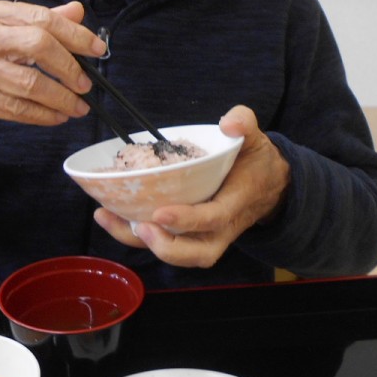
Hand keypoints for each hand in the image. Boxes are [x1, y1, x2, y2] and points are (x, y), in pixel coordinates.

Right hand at [0, 0, 105, 134]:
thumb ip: (37, 20)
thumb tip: (78, 12)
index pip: (41, 18)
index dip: (74, 34)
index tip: (98, 49)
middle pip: (37, 45)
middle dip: (69, 67)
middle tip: (86, 84)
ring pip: (29, 83)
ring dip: (61, 98)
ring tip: (78, 106)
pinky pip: (15, 108)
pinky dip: (42, 115)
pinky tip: (57, 116)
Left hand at [93, 105, 289, 266]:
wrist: (268, 187)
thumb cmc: (255, 162)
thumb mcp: (255, 138)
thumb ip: (245, 123)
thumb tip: (229, 122)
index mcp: (236, 203)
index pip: (214, 218)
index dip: (188, 220)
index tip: (160, 213)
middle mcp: (221, 229)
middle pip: (196, 252)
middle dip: (164, 246)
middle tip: (138, 226)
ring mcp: (206, 236)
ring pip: (177, 254)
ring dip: (140, 242)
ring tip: (108, 218)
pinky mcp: (189, 236)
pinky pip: (164, 243)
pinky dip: (134, 235)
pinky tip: (109, 216)